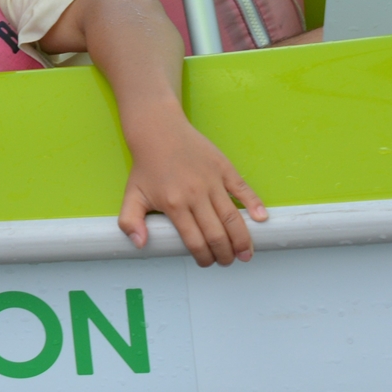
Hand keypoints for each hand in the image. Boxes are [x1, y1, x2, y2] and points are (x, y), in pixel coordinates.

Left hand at [119, 104, 266, 265]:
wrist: (158, 130)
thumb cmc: (147, 164)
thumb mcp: (132, 194)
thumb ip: (130, 221)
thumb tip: (140, 244)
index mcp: (173, 204)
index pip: (195, 242)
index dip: (203, 258)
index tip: (207, 262)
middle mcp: (195, 194)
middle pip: (217, 235)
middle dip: (224, 255)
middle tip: (227, 261)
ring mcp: (211, 180)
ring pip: (232, 217)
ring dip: (242, 240)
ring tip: (245, 253)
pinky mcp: (223, 167)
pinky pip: (243, 188)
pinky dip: (254, 204)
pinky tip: (261, 219)